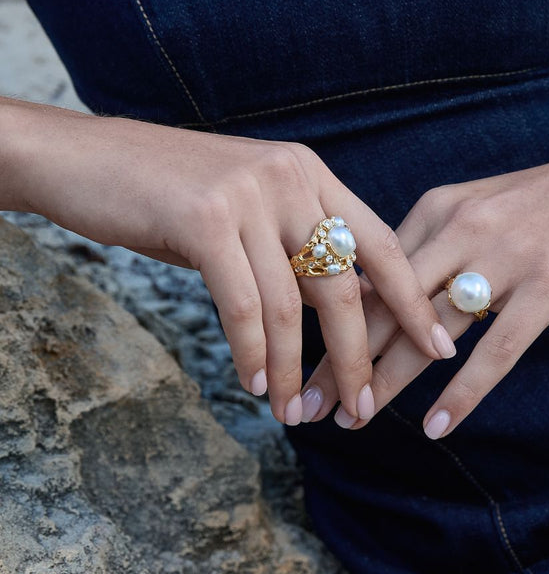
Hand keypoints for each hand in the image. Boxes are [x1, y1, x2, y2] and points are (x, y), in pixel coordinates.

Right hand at [7, 101, 450, 425]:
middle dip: (357, 357)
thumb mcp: (247, 205)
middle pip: (344, 283)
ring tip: (296, 414)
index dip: (413, 300)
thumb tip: (326, 311)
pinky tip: (255, 384)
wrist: (86, 159)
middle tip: (362, 410)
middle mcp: (290, 178)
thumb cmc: (168, 193)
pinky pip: (244, 305)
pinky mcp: (206, 219)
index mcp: (310, 174)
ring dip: (296, 370)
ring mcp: (249, 195)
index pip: (380, 243)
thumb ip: (289, 243)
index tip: (436, 347)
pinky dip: (254, 353)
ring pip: (292, 304)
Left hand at [301, 123, 548, 435]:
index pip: (369, 273)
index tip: (298, 359)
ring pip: (429, 332)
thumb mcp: (478, 207)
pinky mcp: (548, 287)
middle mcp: (461, 230)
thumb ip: (430, 244)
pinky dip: (463, 392)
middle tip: (305, 405)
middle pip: (385, 305)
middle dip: (340, 359)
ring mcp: (505, 258)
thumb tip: (379, 290)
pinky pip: (496, 350)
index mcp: (436, 209)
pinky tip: (437, 427)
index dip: (329, 321)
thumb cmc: (545, 201)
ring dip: (388, 382)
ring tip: (354, 421)